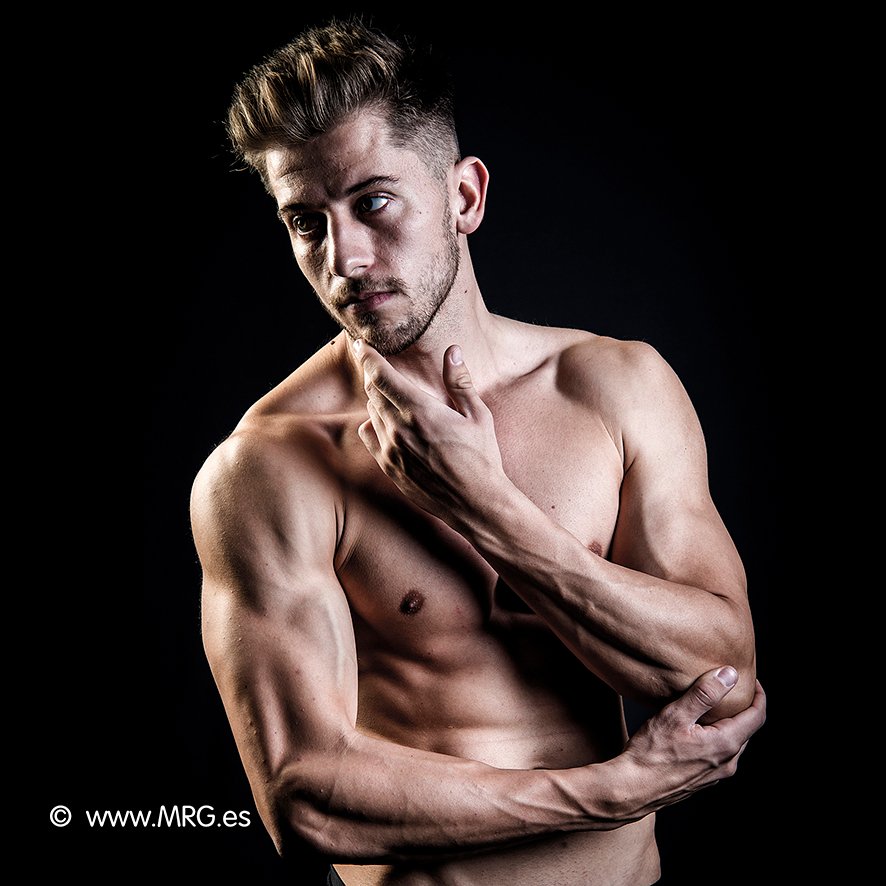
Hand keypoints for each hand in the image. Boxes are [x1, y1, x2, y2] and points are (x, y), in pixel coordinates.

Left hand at [354, 340, 506, 523]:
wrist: (475, 504)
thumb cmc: (482, 458)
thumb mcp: (478, 416)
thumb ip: (460, 382)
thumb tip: (452, 352)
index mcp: (420, 411)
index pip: (381, 375)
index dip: (367, 356)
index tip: (360, 344)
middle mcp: (399, 429)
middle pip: (373, 391)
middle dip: (374, 374)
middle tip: (378, 365)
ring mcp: (390, 450)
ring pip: (371, 413)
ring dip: (378, 399)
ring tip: (392, 395)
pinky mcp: (388, 468)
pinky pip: (370, 436)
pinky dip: (374, 423)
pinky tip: (387, 422)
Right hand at [609, 667, 765, 820]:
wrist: (633, 788)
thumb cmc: (651, 752)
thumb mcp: (676, 715)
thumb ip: (705, 694)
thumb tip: (731, 674)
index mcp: (725, 744)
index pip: (757, 717)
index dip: (759, 696)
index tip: (751, 679)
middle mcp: (726, 762)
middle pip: (747, 730)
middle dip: (744, 708)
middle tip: (732, 688)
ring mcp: (715, 774)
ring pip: (733, 743)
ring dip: (730, 723)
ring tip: (715, 706)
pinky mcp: (702, 780)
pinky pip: (719, 754)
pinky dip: (718, 737)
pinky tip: (698, 729)